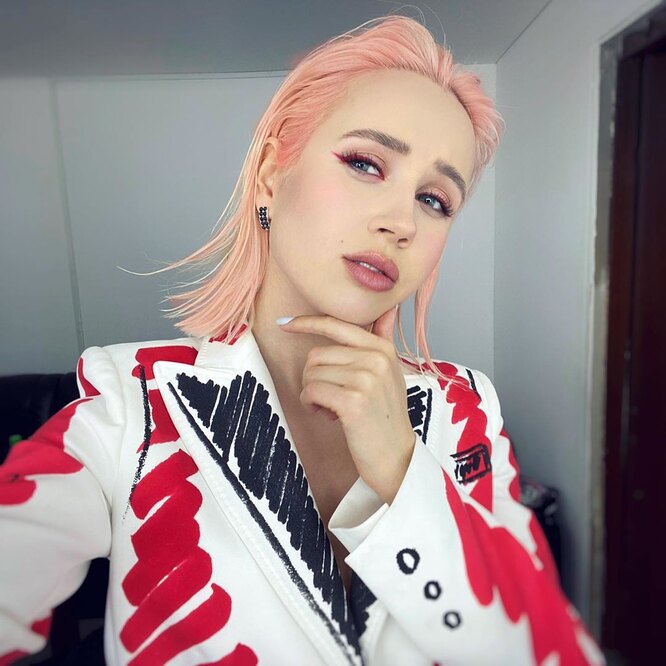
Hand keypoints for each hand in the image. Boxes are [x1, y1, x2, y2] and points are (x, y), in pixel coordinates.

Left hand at [278, 308, 415, 503]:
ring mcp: (366, 379)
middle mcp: (377, 359)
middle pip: (317, 354)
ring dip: (313, 394)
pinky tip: (329, 416)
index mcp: (383, 349)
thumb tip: (388, 309)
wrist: (397, 458)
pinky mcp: (353, 401)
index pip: (337, 325)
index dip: (307, 322)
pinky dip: (312, 405)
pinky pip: (311, 391)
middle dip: (314, 378)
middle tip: (331, 398)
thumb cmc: (386, 417)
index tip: (285, 324)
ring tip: (333, 408)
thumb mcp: (391, 373)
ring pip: (311, 374)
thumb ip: (383, 341)